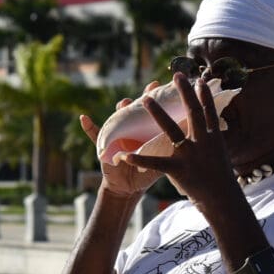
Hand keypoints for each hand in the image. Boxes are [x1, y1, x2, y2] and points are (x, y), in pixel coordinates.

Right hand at [81, 83, 162, 197]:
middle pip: (136, 109)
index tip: (163, 86)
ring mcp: (118, 135)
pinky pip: (95, 135)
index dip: (157, 98)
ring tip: (124, 104)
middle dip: (142, 98)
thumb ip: (171, 150)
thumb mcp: (160, 161)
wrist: (128, 187)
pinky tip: (83, 118)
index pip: (153, 111)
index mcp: (146, 131)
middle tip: (150, 89)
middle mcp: (132, 129)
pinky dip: (89, 127)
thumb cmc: (145, 172)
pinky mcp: (106, 146)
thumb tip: (189, 139)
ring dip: (120, 110)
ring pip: (118, 118)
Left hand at [122, 73, 233, 204]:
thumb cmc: (221, 178)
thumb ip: (212, 140)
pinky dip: (140, 159)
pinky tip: (125, 155)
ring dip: (157, 113)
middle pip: (193, 112)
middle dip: (184, 93)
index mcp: (214, 138)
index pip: (209, 112)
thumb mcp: (220, 155)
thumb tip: (213, 128)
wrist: (222, 199)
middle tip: (177, 75)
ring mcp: (189, 155)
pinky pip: (155, 163)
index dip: (204, 96)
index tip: (199, 79)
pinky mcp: (177, 169)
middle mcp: (202, 142)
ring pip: (171, 130)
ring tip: (145, 99)